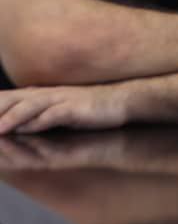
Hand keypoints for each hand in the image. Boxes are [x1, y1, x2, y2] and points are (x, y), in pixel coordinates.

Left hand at [0, 84, 128, 133]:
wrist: (120, 101)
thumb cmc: (86, 108)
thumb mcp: (55, 109)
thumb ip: (31, 115)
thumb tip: (11, 123)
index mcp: (37, 95)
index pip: (4, 99)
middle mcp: (45, 94)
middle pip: (10, 101)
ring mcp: (59, 100)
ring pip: (28, 107)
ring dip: (10, 118)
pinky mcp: (74, 108)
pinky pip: (52, 114)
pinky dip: (37, 121)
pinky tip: (26, 129)